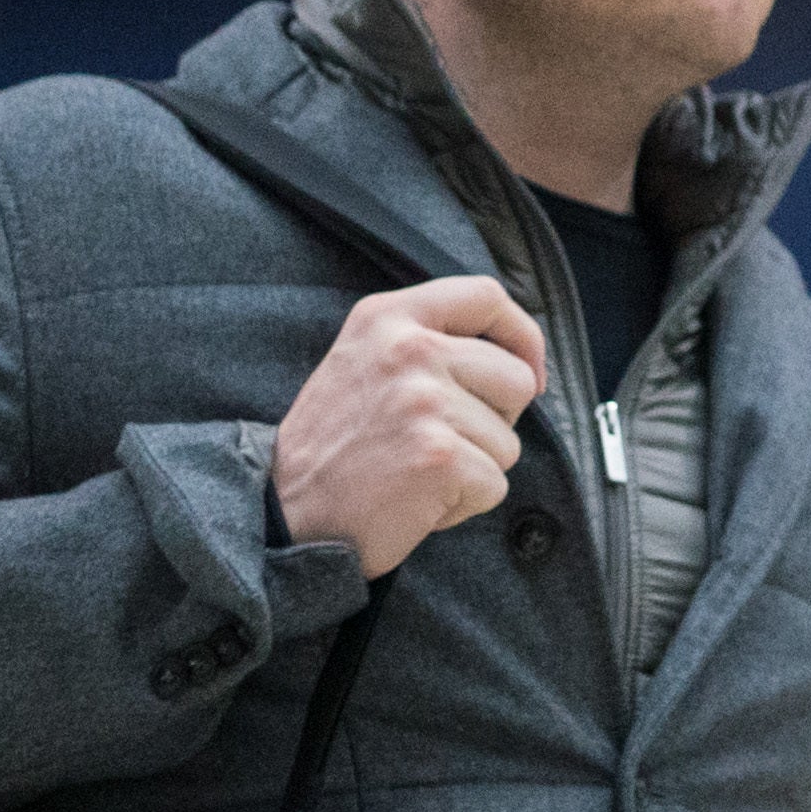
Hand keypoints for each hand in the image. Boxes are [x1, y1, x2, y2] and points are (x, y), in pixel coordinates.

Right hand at [270, 278, 549, 574]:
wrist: (280, 515)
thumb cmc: (333, 447)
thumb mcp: (365, 362)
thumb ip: (427, 342)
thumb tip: (517, 355)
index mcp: (387, 317)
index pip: (485, 297)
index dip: (522, 335)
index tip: (530, 371)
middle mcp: (408, 349)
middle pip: (515, 378)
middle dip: (496, 422)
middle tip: (441, 445)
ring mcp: (425, 401)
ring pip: (508, 441)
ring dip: (473, 468)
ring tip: (414, 473)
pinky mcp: (439, 456)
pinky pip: (494, 485)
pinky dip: (464, 504)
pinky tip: (416, 502)